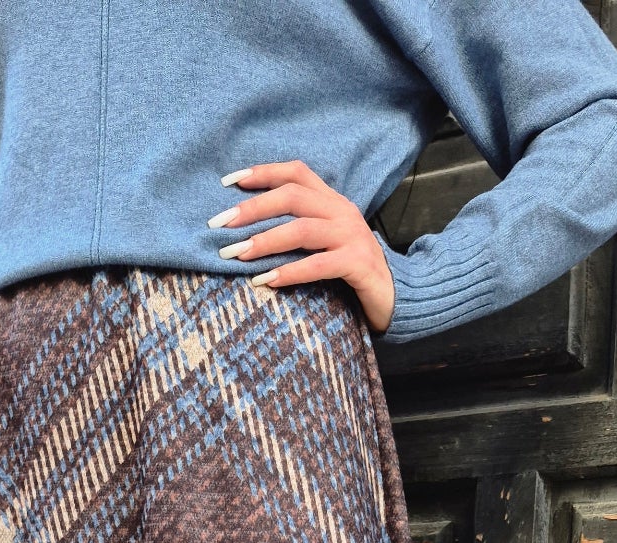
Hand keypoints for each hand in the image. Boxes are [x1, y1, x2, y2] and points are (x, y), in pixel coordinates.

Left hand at [208, 159, 395, 332]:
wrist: (397, 296)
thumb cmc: (351, 272)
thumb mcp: (325, 243)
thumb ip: (299, 231)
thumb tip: (247, 231)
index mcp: (332, 202)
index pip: (296, 173)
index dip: (263, 173)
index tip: (228, 182)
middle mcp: (343, 212)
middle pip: (293, 197)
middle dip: (252, 209)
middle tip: (219, 224)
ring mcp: (353, 237)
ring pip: (302, 229)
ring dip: (264, 241)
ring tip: (235, 254)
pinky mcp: (359, 264)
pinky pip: (318, 265)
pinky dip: (290, 272)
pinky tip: (265, 281)